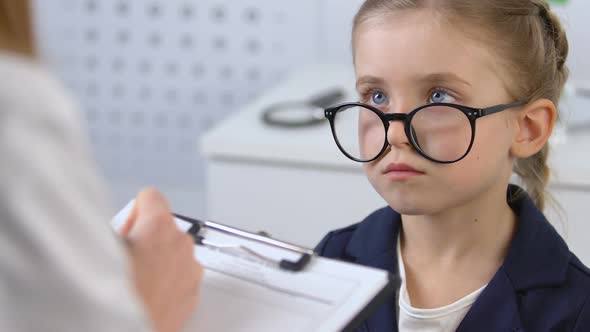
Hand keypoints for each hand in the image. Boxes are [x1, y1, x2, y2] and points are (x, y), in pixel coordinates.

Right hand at [120, 188, 202, 331]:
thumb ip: (113, 226)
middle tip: (126, 258)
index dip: (134, 211)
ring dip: (158, 260)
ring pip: (174, 252)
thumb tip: (110, 223)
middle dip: (145, 237)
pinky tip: (148, 293)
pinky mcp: (193, 293)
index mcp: (159, 225)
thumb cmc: (113, 294)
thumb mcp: (99, 245)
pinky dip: (167, 281)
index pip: (151, 196)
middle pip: (163, 226)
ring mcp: (191, 269)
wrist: (124, 329)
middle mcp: (181, 244)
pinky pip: (181, 276)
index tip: (127, 228)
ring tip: (136, 280)